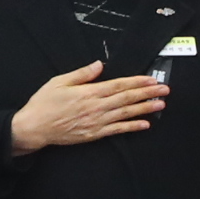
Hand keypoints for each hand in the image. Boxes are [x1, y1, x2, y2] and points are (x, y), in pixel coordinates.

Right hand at [8, 60, 164, 153]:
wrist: (34, 127)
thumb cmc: (44, 103)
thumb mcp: (58, 82)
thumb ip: (81, 74)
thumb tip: (99, 64)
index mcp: (88, 92)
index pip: (118, 85)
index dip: (137, 82)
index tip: (151, 79)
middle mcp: (96, 107)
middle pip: (127, 98)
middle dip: (147, 94)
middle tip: (165, 90)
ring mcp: (97, 122)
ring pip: (126, 113)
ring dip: (145, 109)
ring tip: (161, 104)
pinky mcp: (95, 134)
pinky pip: (118, 130)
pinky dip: (133, 127)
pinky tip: (145, 124)